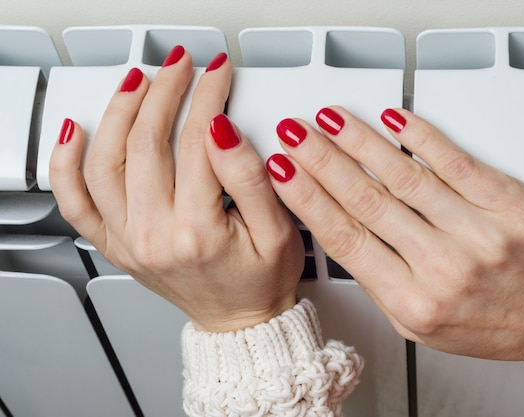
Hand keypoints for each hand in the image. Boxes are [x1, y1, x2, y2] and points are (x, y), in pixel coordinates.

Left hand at [50, 48, 303, 331]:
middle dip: (165, 92)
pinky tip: (75, 135)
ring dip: (119, 113)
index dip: (208, 96)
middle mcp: (154, 235)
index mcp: (197, 231)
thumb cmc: (260, 281)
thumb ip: (250, 179)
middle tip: (180, 68)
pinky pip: (75, 203)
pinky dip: (66, 165)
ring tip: (138, 85)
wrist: (240, 320)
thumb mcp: (279, 232)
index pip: (196, 141)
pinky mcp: (117, 244)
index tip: (216, 74)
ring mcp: (129, 240)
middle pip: (147, 141)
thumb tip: (223, 132)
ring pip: (107, 161)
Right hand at [265, 106, 523, 361]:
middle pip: (367, 201)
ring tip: (330, 121)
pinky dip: (420, 136)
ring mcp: (477, 230)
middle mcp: (444, 266)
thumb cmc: (490, 323)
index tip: (284, 172)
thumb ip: (381, 281)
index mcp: (414, 302)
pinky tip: (392, 120)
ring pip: (404, 176)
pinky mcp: (505, 202)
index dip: (308, 198)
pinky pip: (455, 161)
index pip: (346, 239)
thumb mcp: (419, 324)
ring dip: (360, 142)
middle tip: (295, 135)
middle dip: (322, 161)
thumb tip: (343, 229)